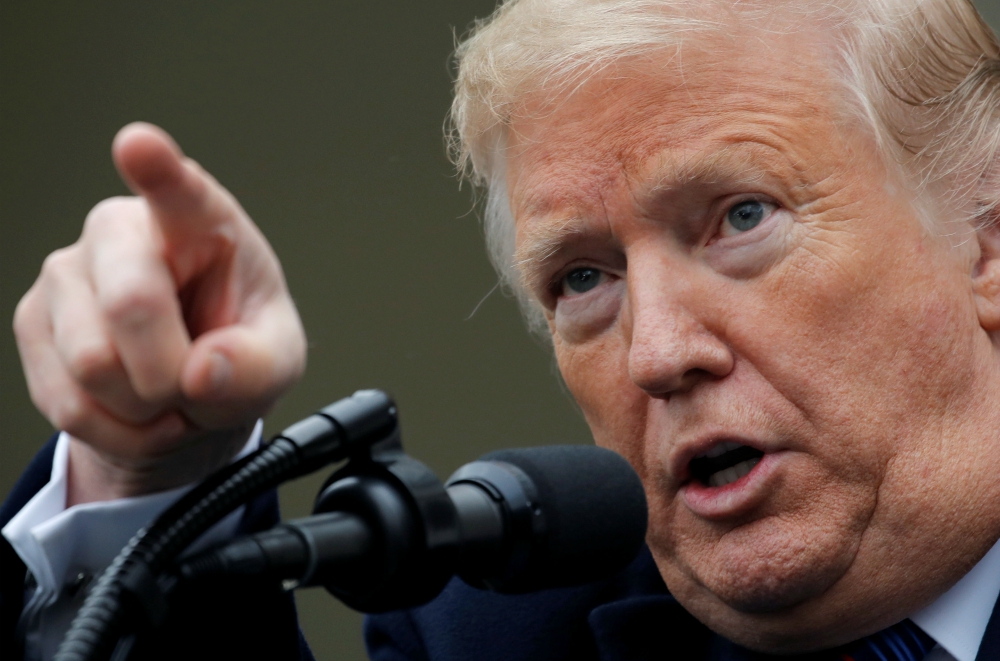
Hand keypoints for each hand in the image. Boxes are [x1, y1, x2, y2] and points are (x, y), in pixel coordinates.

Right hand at [13, 123, 306, 504]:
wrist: (189, 389)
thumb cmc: (238, 350)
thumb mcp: (277, 362)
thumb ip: (256, 367)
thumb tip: (203, 373)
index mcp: (198, 221)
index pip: (178, 190)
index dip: (157, 168)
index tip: (140, 144)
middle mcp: (122, 231)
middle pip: (131, 306)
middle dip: (171, 373)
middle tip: (195, 383)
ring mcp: (68, 274)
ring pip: (92, 365)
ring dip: (144, 408)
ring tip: (168, 394)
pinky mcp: (33, 322)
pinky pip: (67, 402)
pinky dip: (115, 429)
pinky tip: (137, 410)